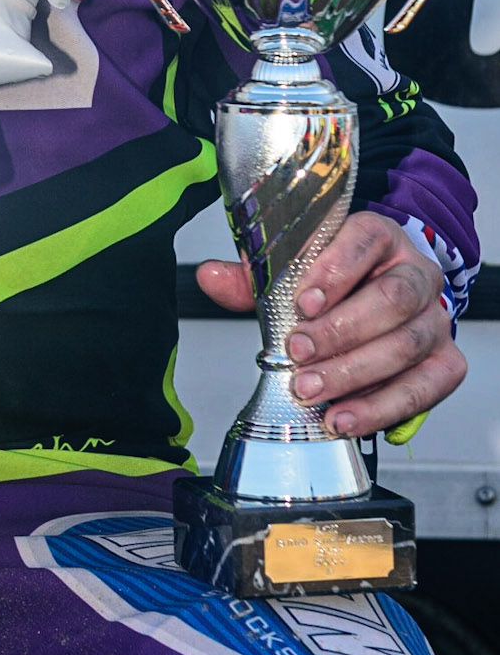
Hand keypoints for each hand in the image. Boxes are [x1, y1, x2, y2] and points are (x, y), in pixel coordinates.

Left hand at [195, 210, 464, 437]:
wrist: (376, 299)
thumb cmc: (333, 283)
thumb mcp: (292, 270)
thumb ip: (252, 276)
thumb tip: (209, 277)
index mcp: (379, 236)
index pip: (365, 241)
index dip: (335, 272)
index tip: (302, 303)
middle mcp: (416, 273)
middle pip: (393, 299)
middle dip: (341, 332)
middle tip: (298, 354)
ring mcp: (435, 319)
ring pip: (408, 345)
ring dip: (356, 374)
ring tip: (312, 393)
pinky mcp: (446, 362)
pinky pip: (427, 387)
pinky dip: (384, 407)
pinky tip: (346, 418)